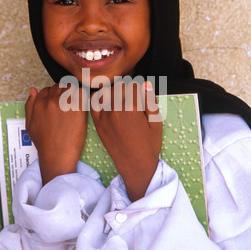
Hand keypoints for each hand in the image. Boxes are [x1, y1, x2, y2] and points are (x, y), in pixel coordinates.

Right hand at [25, 84, 87, 184]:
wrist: (57, 156)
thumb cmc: (44, 143)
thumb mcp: (30, 125)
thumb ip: (29, 105)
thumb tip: (32, 89)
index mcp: (39, 104)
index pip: (46, 89)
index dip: (53, 95)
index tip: (58, 102)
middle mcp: (51, 102)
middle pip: (59, 86)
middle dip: (63, 92)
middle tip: (69, 102)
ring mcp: (64, 105)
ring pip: (70, 87)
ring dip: (73, 92)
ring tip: (76, 103)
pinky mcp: (78, 109)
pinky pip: (82, 93)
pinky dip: (83, 95)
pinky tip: (82, 104)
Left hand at [90, 81, 161, 200]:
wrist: (136, 166)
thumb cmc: (149, 145)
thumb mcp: (156, 122)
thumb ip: (150, 101)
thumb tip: (146, 83)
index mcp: (132, 108)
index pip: (135, 85)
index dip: (141, 88)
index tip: (143, 95)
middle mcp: (115, 110)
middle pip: (120, 86)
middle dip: (128, 88)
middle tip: (134, 99)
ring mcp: (104, 117)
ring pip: (106, 91)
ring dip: (114, 92)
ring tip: (122, 101)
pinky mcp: (97, 123)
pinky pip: (94, 103)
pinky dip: (100, 99)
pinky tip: (109, 104)